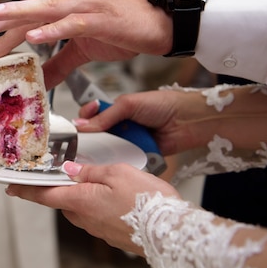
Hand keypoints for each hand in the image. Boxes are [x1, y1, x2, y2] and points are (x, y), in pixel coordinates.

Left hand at [0, 0, 171, 88]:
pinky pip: (72, 24)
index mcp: (64, 6)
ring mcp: (84, 7)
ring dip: (17, 15)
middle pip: (28, 10)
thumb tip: (40, 81)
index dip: (4, 31)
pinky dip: (52, 30)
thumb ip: (59, 63)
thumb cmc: (123, 31)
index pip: (28, 19)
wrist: (159, 23)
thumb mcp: (84, 50)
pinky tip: (34, 36)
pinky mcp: (99, 19)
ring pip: (45, 10)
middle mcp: (70, 0)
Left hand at [5, 161, 179, 254]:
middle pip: (64, 200)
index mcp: (80, 200)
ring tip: (102, 182)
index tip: (12, 188)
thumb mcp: (116, 173)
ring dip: (85, 195)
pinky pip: (99, 216)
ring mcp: (99, 229)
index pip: (44, 195)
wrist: (170, 231)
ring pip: (83, 208)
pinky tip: (118, 197)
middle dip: (63, 188)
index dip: (26, 190)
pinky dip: (101, 205)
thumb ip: (90, 171)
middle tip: (68, 173)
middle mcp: (85, 218)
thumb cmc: (146, 201)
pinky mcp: (112, 234)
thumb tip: (70, 169)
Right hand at [74, 89, 206, 156]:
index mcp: (117, 109)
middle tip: (83, 146)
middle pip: (98, 136)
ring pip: (110, 150)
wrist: (191, 121)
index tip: (75, 128)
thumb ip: (105, 115)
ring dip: (105, 153)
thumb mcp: (129, 104)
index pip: (93, 115)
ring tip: (97, 155)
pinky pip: (124, 160)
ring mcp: (130, 141)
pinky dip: (120, 162)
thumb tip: (83, 125)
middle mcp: (121, 126)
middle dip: (91, 141)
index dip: (83, 122)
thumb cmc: (164, 104)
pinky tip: (115, 163)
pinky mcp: (139, 155)